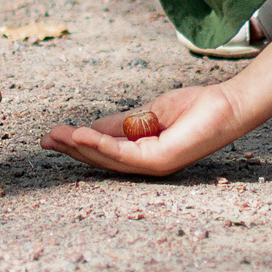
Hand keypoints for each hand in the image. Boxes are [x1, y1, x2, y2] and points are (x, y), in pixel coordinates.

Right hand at [43, 81, 247, 176]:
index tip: (51, 135)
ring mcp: (153, 165)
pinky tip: (82, 135)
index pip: (103, 153)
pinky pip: (124, 154)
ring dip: (80, 148)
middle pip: (101, 161)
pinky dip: (101, 145)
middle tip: (46, 139)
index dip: (77, 145)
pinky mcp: (160, 160)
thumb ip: (120, 123)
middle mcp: (145, 165)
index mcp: (142, 154)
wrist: (226, 105)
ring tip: (57, 136)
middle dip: (72, 149)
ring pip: (108, 160)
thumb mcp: (147, 113)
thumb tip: (89, 128)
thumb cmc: (194, 108)